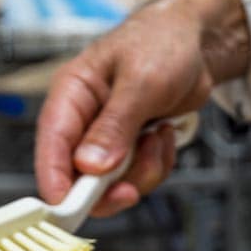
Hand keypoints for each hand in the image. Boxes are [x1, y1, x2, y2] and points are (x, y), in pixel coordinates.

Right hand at [35, 0, 250, 216]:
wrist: (198, 42)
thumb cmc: (162, 44)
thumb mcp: (141, 82)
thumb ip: (115, 126)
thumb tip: (90, 166)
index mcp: (72, 95)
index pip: (52, 143)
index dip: (54, 179)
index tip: (66, 207)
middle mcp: (85, 121)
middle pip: (80, 176)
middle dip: (111, 186)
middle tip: (132, 189)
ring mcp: (108, 138)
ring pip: (114, 183)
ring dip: (143, 171)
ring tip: (158, 136)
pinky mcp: (131, 149)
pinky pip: (139, 177)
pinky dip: (158, 165)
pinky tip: (165, 135)